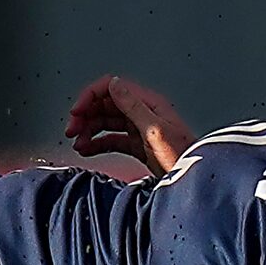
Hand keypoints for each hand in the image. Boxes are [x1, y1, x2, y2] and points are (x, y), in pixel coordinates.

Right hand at [66, 74, 193, 175]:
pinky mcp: (136, 145)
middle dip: (85, 115)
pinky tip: (86, 149)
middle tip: (72, 129)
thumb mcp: (155, 130)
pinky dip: (96, 143)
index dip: (91, 96)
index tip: (77, 111)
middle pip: (105, 105)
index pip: (112, 87)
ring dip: (88, 130)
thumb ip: (133, 106)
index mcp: (147, 103)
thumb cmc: (182, 157)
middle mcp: (141, 113)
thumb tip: (115, 84)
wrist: (193, 180)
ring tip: (77, 143)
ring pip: (105, 122)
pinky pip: (111, 139)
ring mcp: (138, 129)